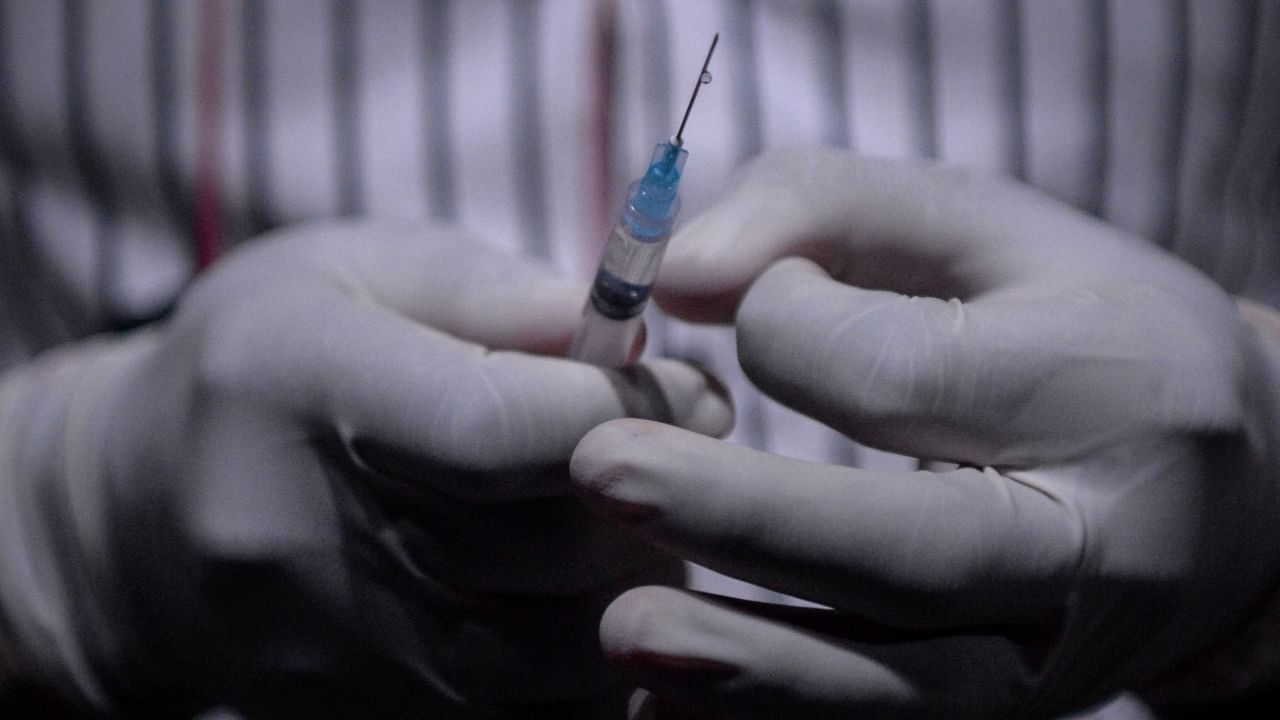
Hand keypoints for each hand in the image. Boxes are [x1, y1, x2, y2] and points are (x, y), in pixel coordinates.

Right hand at [0, 220, 731, 716]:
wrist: (129, 523)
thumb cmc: (260, 363)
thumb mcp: (350, 270)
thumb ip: (487, 288)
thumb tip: (628, 330)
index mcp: (297, 387)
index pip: (501, 428)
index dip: (628, 405)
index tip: (690, 387)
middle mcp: (303, 538)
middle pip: (548, 549)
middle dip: (656, 495)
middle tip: (684, 448)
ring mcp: (330, 652)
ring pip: (558, 655)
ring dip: (638, 586)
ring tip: (636, 520)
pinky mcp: (360, 719)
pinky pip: (530, 718)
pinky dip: (592, 662)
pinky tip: (586, 592)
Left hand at [570, 149, 1279, 717]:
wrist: (1230, 490)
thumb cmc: (1081, 330)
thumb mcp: (983, 229)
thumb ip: (829, 209)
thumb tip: (677, 273)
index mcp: (1102, 389)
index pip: (907, 372)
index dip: (790, 327)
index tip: (761, 300)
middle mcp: (1095, 545)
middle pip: (913, 550)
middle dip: (747, 518)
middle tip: (601, 471)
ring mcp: (1054, 655)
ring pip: (905, 687)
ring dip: (752, 667)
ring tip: (621, 631)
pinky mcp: (1013, 716)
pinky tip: (664, 713)